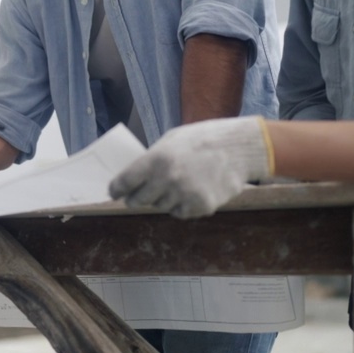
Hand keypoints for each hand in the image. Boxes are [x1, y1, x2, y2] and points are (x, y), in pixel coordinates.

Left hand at [108, 116, 272, 218]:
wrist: (238, 148)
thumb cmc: (202, 140)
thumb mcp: (171, 140)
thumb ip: (152, 160)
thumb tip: (134, 177)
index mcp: (157, 159)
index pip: (125, 182)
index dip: (117, 189)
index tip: (114, 193)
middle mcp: (168, 180)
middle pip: (139, 200)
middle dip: (136, 197)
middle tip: (138, 194)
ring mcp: (185, 195)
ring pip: (161, 207)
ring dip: (163, 199)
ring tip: (177, 183)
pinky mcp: (201, 207)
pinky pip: (181, 212)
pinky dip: (182, 205)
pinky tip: (192, 190)